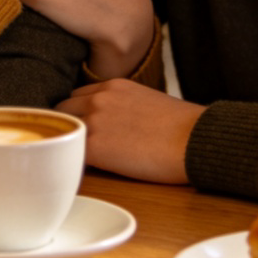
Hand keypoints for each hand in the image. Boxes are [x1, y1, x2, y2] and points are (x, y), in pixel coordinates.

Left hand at [57, 79, 205, 183]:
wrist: (193, 139)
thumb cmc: (181, 126)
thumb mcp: (146, 101)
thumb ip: (123, 106)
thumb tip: (116, 124)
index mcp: (113, 85)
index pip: (79, 96)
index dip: (79, 113)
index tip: (84, 127)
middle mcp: (99, 98)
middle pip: (65, 110)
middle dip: (69, 126)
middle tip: (76, 145)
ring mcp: (94, 121)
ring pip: (64, 130)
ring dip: (69, 143)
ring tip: (77, 159)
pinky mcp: (95, 147)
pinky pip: (71, 153)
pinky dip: (74, 162)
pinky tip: (83, 171)